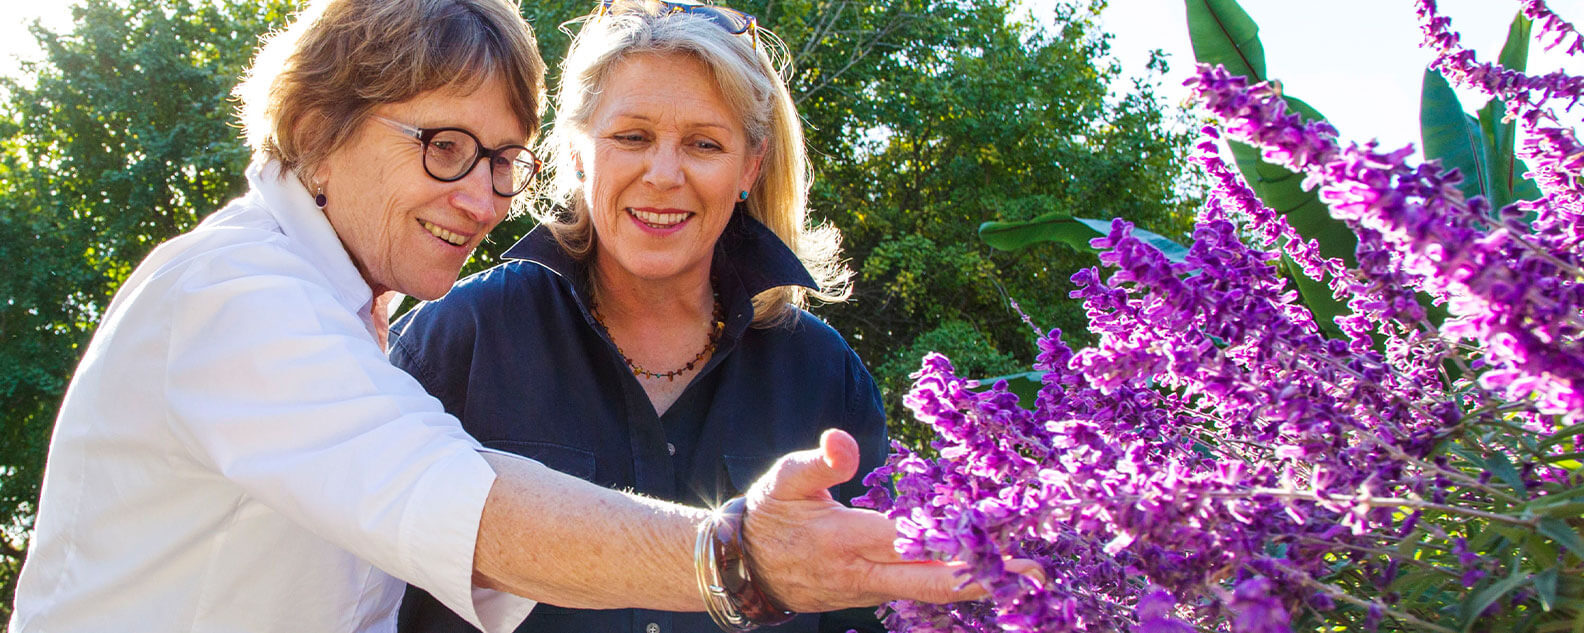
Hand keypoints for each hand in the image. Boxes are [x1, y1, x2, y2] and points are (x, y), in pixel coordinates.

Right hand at [741, 429, 1040, 610]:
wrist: (743, 570)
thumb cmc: (766, 516)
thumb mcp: (783, 480)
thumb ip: (818, 462)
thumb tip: (844, 441)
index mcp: (844, 539)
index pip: (908, 536)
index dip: (951, 532)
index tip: (994, 521)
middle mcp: (863, 573)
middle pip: (933, 579)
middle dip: (985, 575)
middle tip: (1035, 572)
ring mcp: (870, 590)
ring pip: (931, 591)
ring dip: (978, 582)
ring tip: (1026, 575)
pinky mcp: (872, 594)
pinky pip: (919, 590)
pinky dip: (954, 582)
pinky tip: (986, 574)